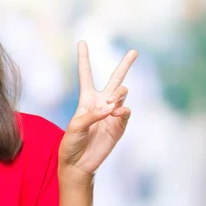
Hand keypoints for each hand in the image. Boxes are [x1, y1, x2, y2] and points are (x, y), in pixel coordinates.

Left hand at [59, 40, 137, 183]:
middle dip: (125, 65)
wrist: (78, 164)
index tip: (82, 42)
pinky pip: (126, 112)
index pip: (85, 75)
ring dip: (119, 94)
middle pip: (114, 79)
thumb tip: (111, 108)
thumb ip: (92, 115)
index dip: (84, 58)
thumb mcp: (75, 127)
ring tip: (111, 102)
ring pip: (122, 93)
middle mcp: (101, 104)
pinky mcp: (119, 126)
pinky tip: (115, 112)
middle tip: (134, 51)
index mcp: (86, 100)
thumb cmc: (71, 144)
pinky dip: (122, 110)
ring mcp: (112, 114)